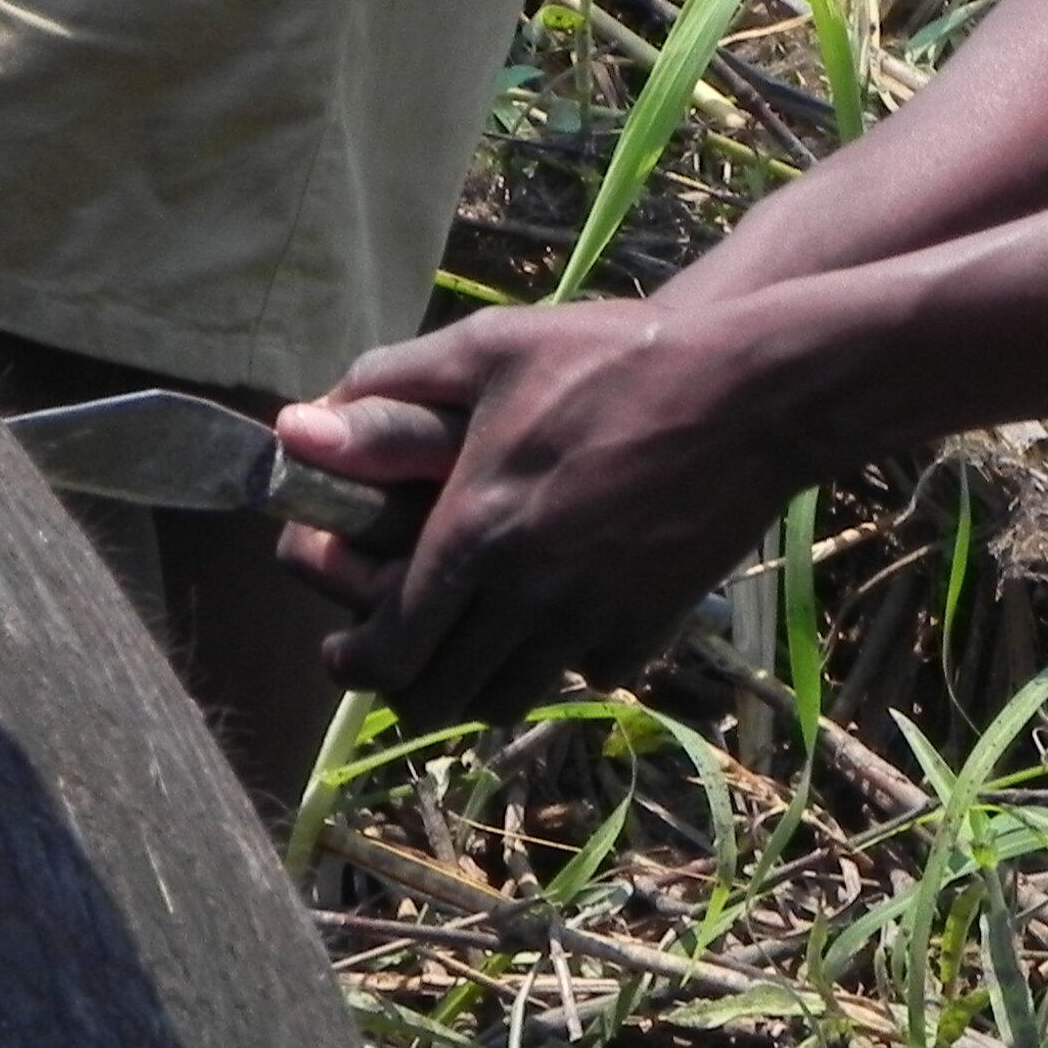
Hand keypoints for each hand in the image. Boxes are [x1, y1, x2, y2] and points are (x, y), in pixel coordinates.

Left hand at [276, 302, 798, 729]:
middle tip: (400, 665)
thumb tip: (297, 422)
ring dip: (479, 686)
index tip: (344, 655)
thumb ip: (391, 386)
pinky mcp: (649, 627)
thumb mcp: (493, 349)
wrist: (750, 393)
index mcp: (473, 534)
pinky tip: (561, 623)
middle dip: (409, 690)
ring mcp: (591, 618)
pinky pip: (588, 674)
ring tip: (470, 652)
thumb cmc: (612, 359)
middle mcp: (525, 594)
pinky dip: (565, 662)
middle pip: (443, 695)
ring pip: (513, 699)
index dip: (356, 666)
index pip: (391, 647)